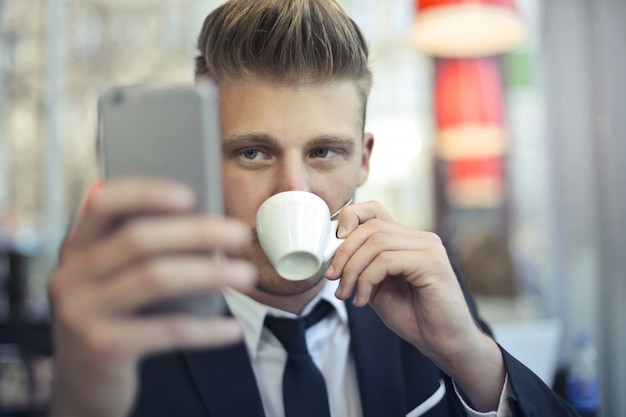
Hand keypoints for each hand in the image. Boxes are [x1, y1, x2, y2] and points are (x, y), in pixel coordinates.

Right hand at [48, 179, 255, 416]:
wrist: (86, 386)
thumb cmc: (116, 321)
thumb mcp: (116, 282)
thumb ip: (144, 254)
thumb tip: (208, 226)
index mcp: (78, 249)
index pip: (104, 204)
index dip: (147, 194)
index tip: (191, 195)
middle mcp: (72, 276)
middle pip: (138, 240)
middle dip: (197, 233)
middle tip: (239, 234)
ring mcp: (82, 312)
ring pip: (155, 278)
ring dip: (209, 273)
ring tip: (246, 274)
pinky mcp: (101, 347)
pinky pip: (166, 330)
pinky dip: (205, 329)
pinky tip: (231, 328)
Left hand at [325, 200, 504, 411]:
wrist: (444, 343)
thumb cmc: (413, 316)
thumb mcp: (377, 287)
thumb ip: (362, 266)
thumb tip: (333, 255)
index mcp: (407, 239)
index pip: (374, 209)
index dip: (349, 217)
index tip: (332, 245)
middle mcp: (420, 238)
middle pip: (370, 227)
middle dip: (343, 252)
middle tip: (332, 277)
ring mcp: (428, 248)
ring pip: (376, 243)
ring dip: (353, 270)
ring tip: (346, 293)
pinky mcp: (432, 263)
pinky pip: (387, 261)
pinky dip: (367, 280)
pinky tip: (363, 300)